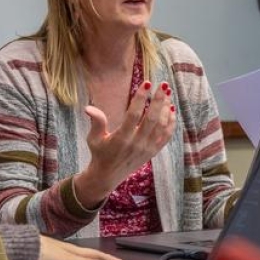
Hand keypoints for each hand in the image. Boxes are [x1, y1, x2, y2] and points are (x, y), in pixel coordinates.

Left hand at [36, 235, 123, 259]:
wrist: (25, 250)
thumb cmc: (47, 256)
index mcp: (75, 251)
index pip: (96, 255)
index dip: (108, 259)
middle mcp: (69, 249)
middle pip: (88, 253)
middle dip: (101, 257)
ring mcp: (59, 250)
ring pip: (79, 254)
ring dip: (89, 258)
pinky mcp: (49, 254)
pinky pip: (69, 257)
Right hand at [76, 81, 175, 207]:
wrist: (109, 176)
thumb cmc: (99, 153)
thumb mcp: (94, 138)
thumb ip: (96, 122)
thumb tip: (88, 108)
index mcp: (121, 138)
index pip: (134, 115)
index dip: (141, 98)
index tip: (146, 83)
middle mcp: (137, 143)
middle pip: (152, 118)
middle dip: (159, 100)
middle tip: (163, 84)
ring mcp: (148, 148)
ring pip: (162, 126)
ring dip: (166, 108)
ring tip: (167, 93)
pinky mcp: (154, 152)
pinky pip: (167, 136)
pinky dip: (171, 122)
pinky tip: (171, 109)